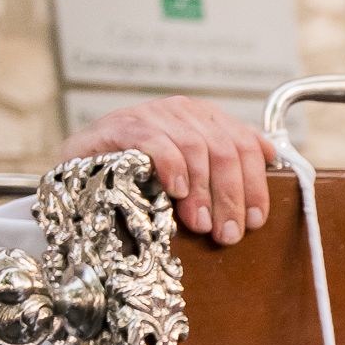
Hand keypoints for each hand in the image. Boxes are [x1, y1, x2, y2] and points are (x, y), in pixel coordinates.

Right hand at [56, 95, 273, 243]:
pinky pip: (155, 141)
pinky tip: (176, 192)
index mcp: (205, 119)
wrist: (80, 169)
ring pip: (195, 147)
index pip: (244, 145)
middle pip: (224, 150)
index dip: (255, 184)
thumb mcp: (188, 176)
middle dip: (231, 196)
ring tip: (201, 224)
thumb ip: (222, 174)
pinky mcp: (120, 125)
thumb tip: (264, 184)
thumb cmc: (140, 178)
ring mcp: (150, 114)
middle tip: (229, 233)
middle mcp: (181, 111)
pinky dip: (172, 167)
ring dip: (202, 191)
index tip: (256, 220)